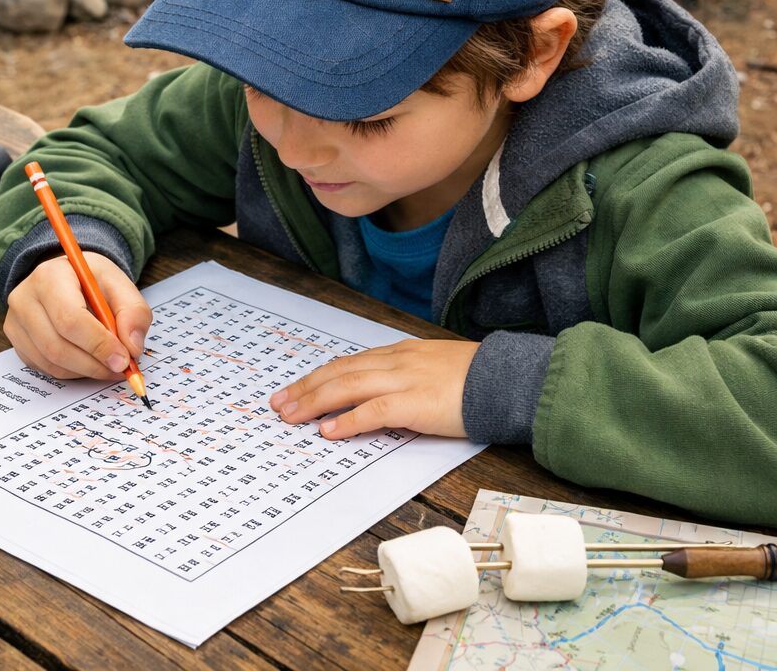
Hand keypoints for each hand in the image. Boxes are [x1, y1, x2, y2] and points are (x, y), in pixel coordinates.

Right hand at [3, 252, 151, 379]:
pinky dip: (73, 372)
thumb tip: (132, 347)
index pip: (70, 319)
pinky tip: (90, 361)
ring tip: (110, 365)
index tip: (124, 359)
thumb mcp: (120, 285)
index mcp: (50, 276)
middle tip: (121, 368)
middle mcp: (25, 299)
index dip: (98, 344)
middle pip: (57, 346)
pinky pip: (46, 369)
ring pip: (51, 363)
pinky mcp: (18, 343)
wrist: (69, 278)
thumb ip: (134, 312)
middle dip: (94, 364)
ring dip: (86, 371)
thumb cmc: (93, 281)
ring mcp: (17, 323)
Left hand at [268, 338, 479, 439]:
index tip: (295, 389)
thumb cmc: (474, 379)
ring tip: (291, 416)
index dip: (318, 377)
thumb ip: (403, 378)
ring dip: (314, 402)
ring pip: (347, 386)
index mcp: (398, 353)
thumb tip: (377, 399)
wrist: (505, 378)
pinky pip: (373, 410)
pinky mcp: (415, 402)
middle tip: (279, 403)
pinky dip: (347, 420)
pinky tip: (328, 431)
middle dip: (305, 388)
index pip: (348, 363)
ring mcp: (404, 379)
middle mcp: (395, 361)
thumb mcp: (431, 369)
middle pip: (339, 372)